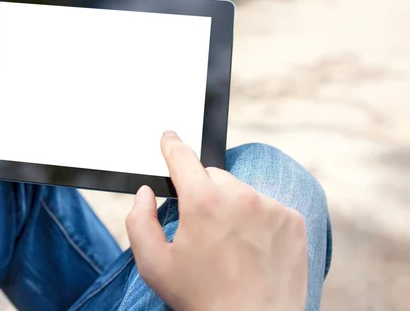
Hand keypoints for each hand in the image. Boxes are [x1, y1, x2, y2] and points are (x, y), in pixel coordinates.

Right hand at [126, 131, 307, 310]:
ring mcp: (271, 207)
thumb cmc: (202, 299)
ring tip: (230, 244)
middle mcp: (240, 197)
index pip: (183, 158)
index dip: (172, 146)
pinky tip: (252, 247)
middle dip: (203, 193)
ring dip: (231, 206)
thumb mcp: (154, 265)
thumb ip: (139, 221)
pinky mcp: (292, 220)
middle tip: (202, 228)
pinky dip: (257, 219)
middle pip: (213, 177)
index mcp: (203, 203)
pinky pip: (267, 206)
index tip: (169, 138)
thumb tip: (146, 194)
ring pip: (241, 191)